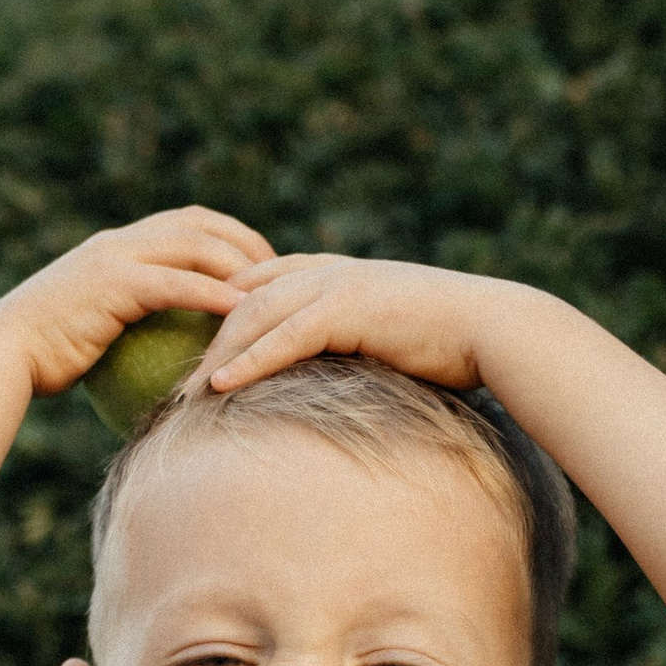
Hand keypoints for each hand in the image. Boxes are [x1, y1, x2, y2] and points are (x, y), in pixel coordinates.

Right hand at [0, 208, 274, 400]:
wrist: (5, 355)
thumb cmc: (45, 358)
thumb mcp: (92, 334)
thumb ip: (126, 328)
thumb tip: (157, 356)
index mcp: (116, 247)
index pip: (185, 223)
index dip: (229, 236)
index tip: (261, 265)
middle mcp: (119, 243)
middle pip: (199, 223)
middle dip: (246, 239)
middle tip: (282, 274)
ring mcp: (115, 258)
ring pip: (194, 245)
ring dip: (238, 263)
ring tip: (271, 292)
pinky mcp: (113, 283)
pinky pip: (176, 283)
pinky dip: (212, 293)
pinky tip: (241, 312)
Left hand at [201, 254, 509, 396]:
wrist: (492, 329)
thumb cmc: (451, 345)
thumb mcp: (387, 341)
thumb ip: (352, 350)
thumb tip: (333, 386)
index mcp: (334, 276)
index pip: (260, 287)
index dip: (221, 315)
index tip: (191, 351)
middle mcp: (328, 272)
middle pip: (243, 300)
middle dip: (205, 338)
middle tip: (173, 379)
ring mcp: (336, 285)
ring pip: (255, 316)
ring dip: (216, 356)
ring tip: (185, 393)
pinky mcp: (348, 309)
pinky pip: (285, 336)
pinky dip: (249, 361)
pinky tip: (221, 386)